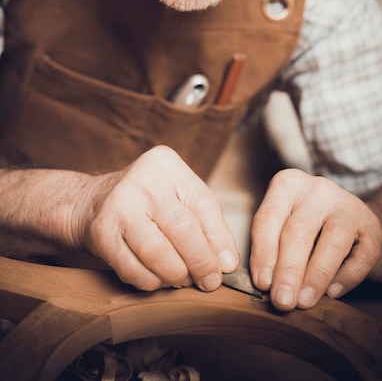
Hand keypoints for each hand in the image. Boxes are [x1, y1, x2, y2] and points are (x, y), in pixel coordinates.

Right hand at [74, 145, 239, 291]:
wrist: (90, 203)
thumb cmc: (144, 202)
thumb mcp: (175, 196)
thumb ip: (203, 222)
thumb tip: (227, 262)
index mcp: (165, 164)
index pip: (203, 202)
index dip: (219, 238)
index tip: (227, 264)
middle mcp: (142, 180)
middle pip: (182, 227)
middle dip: (202, 262)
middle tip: (210, 281)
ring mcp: (119, 205)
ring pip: (158, 252)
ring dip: (176, 275)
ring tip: (182, 280)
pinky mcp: (101, 233)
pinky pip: (134, 269)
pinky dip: (152, 282)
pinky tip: (157, 279)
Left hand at [250, 168, 381, 310]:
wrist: (351, 222)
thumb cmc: (307, 227)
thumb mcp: (283, 226)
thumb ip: (272, 249)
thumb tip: (264, 286)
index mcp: (288, 185)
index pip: (269, 218)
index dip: (264, 254)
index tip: (262, 284)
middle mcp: (317, 189)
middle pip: (299, 230)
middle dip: (288, 270)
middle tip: (282, 301)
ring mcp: (348, 205)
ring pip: (333, 240)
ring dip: (316, 275)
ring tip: (304, 301)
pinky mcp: (373, 226)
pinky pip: (362, 255)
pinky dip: (347, 277)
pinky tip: (332, 293)